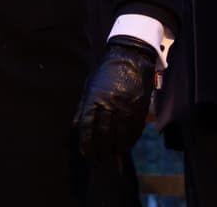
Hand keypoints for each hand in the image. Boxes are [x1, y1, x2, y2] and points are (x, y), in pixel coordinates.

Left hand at [74, 35, 158, 158]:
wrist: (131, 57)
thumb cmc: (106, 71)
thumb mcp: (90, 85)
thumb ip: (82, 107)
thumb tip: (76, 127)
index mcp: (94, 98)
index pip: (87, 127)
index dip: (86, 143)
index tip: (86, 153)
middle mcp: (110, 104)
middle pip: (103, 134)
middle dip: (100, 150)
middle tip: (98, 159)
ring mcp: (126, 106)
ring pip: (120, 135)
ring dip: (115, 149)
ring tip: (111, 156)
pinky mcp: (140, 107)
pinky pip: (134, 130)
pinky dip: (130, 141)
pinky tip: (125, 147)